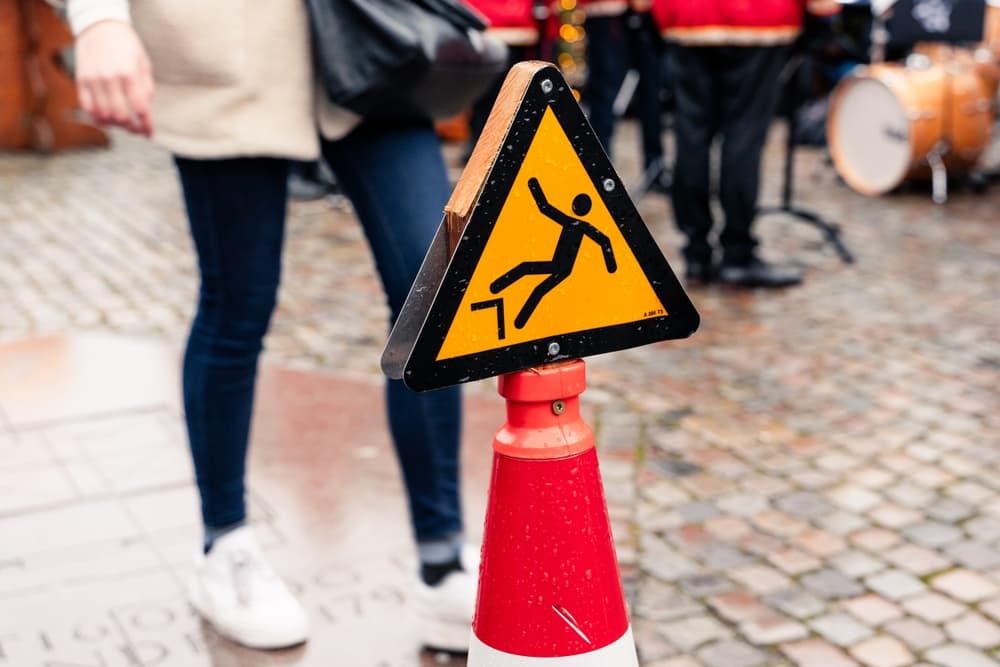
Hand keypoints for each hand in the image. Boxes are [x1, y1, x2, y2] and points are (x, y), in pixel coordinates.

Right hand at [75, 20, 153, 136]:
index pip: (140, 108)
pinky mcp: (81, 80)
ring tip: (123, 124)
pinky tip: (107, 120)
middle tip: (137, 129)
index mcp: (129, 73)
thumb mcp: (143, 62)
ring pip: (103, 115)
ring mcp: (93, 79)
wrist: (99, 25)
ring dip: (115, 125)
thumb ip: (146, 87)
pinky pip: (88, 108)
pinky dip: (98, 118)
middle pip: (120, 116)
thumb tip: (145, 111)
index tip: (149, 133)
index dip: (146, 125)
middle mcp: (109, 78)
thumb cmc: (126, 44)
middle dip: (131, 128)